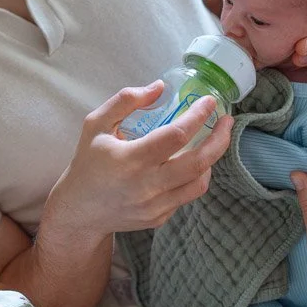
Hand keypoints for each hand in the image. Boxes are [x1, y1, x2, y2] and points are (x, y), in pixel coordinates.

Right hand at [49, 82, 232, 234]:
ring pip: (199, 182)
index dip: (198, 116)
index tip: (210, 102)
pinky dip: (194, 177)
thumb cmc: (88, 163)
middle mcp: (146, 185)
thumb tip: (159, 88)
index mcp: (130, 159)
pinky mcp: (159, 218)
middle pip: (198, 162)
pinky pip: (186, 196)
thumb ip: (124, 101)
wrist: (80, 211)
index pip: (176, 135)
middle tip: (226, 121)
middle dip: (220, 139)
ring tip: (211, 142)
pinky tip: (190, 164)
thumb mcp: (95, 125)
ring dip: (211, 159)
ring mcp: (155, 205)